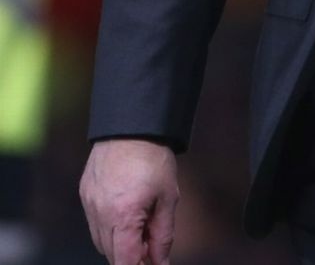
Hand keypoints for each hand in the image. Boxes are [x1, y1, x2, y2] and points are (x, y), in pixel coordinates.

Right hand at [80, 139, 178, 264]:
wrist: (131, 125)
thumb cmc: (153, 159)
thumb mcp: (168, 197)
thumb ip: (163, 235)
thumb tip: (160, 263)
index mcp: (123, 216)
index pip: (125, 262)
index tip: (149, 263)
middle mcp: (101, 214)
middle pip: (112, 254)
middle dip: (131, 256)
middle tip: (151, 244)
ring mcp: (89, 204)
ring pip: (101, 241)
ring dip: (119, 242)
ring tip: (140, 224)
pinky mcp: (85, 194)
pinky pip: (94, 222)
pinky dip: (108, 226)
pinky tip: (125, 212)